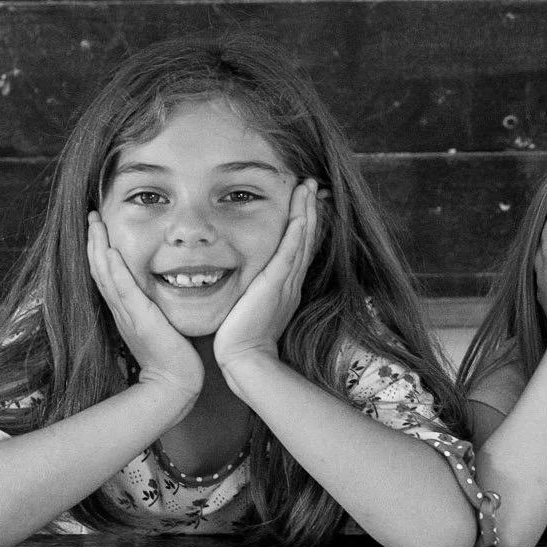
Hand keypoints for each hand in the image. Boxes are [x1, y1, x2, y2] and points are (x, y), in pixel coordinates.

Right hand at [86, 213, 203, 398]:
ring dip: (99, 246)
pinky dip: (115, 270)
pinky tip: (109, 251)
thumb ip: (159, 307)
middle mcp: (121, 309)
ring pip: (106, 274)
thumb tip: (169, 289)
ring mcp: (128, 314)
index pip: (108, 273)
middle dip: (94, 240)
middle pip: (99, 268)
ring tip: (94, 222)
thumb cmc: (175, 356)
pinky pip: (123, 291)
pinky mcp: (141, 320)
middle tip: (91, 214)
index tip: (99, 225)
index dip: (100, 249)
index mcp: (126, 309)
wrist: (175, 384)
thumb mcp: (162, 324)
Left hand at [214, 179, 320, 371]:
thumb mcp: (246, 311)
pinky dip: (298, 231)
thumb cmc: (239, 342)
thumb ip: (245, 294)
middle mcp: (290, 281)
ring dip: (306, 211)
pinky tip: (302, 213)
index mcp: (284, 287)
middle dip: (309, 210)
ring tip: (308, 187)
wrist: (245, 360)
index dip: (303, 225)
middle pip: (305, 238)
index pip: (296, 249)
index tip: (304, 204)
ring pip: (302, 239)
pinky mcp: (276, 284)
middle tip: (311, 186)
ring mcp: (286, 282)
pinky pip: (291, 252)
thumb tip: (234, 284)